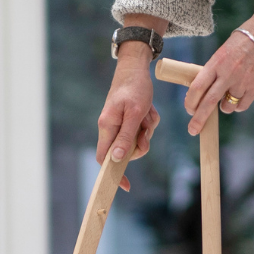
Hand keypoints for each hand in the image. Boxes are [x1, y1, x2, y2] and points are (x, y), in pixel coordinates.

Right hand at [96, 43, 159, 191]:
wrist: (136, 67)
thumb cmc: (134, 87)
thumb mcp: (134, 113)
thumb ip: (126, 137)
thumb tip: (117, 159)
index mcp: (107, 127)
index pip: (104, 158)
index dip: (114, 173)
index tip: (126, 186)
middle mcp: (111, 128)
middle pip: (127, 152)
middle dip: (141, 143)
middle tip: (146, 129)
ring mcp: (121, 124)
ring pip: (138, 140)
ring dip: (147, 129)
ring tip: (147, 113)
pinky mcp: (130, 120)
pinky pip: (143, 130)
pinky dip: (149, 121)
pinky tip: (149, 109)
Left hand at [185, 0, 253, 134]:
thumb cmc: (244, 40)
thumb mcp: (223, 52)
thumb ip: (214, 71)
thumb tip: (204, 91)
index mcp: (216, 62)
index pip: (197, 87)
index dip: (190, 102)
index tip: (189, 110)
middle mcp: (228, 73)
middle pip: (208, 102)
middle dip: (199, 119)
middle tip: (193, 130)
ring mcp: (243, 81)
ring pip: (227, 107)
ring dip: (224, 107)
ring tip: (229, 94)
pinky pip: (242, 106)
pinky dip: (238, 106)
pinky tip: (239, 97)